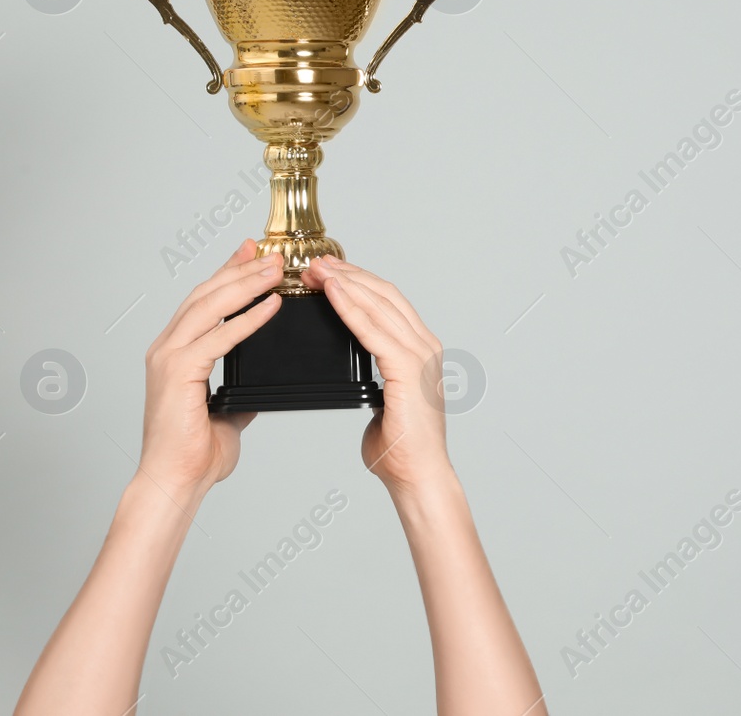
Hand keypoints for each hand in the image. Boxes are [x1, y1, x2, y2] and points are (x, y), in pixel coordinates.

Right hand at [138, 239, 282, 501]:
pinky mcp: (178, 373)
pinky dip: (247, 320)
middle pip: (206, 294)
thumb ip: (239, 385)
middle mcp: (166, 347)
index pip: (205, 300)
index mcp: (175, 352)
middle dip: (241, 270)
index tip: (254, 251)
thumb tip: (261, 376)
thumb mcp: (227, 408)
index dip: (229, 272)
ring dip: (246, 285)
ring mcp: (168, 358)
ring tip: (276, 270)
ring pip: (209, 307)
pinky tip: (271, 307)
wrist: (175, 481)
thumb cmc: (195, 451)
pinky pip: (219, 338)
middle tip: (273, 253)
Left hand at [301, 256, 450, 494]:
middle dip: (348, 274)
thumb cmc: (401, 448)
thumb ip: (374, 382)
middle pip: (384, 294)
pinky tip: (332, 295)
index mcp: (420, 350)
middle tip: (316, 263)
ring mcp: (420, 354)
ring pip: (379, 304)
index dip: (358, 282)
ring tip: (318, 271)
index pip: (388, 302)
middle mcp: (424, 345)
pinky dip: (350, 308)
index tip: (329, 272)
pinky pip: (373, 329)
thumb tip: (357, 382)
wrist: (417, 476)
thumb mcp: (382, 402)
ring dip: (346, 283)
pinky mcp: (408, 367)